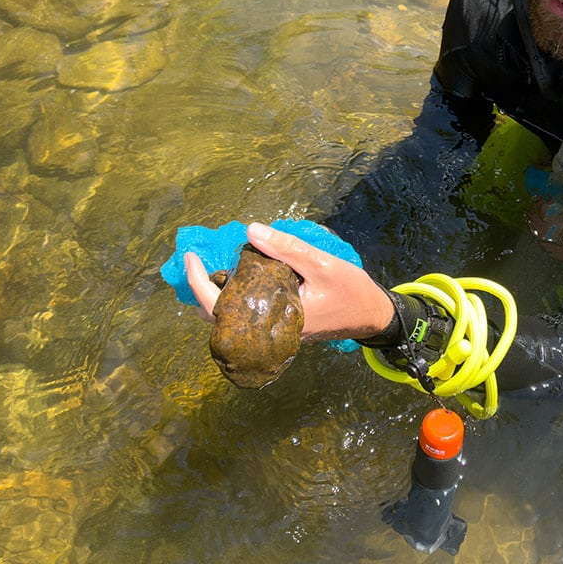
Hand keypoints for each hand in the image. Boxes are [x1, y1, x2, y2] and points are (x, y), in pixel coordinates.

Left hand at [186, 222, 395, 341]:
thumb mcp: (321, 264)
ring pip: (232, 320)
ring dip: (216, 297)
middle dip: (201, 290)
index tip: (190, 257)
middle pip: (219, 318)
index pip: (220, 306)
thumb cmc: (350, 291)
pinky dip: (235, 300)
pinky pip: (247, 317)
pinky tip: (236, 280)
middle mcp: (269, 331)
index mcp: (273, 317)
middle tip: (196, 261)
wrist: (372, 316)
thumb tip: (251, 231)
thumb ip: (286, 248)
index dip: (199, 281)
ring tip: (211, 270)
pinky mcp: (281, 329)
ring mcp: (275, 332)